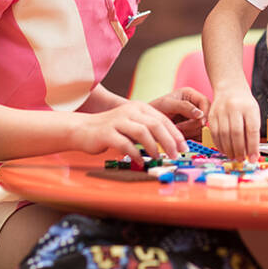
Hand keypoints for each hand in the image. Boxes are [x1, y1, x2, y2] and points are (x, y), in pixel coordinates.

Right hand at [71, 101, 186, 163]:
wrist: (83, 129)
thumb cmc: (111, 130)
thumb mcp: (132, 124)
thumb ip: (149, 130)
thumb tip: (171, 145)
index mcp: (139, 107)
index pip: (163, 119)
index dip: (176, 134)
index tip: (184, 147)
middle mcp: (130, 111)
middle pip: (156, 125)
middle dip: (169, 141)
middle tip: (176, 155)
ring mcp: (118, 121)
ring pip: (143, 133)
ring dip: (154, 147)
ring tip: (159, 158)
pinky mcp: (107, 133)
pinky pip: (126, 144)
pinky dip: (136, 154)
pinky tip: (141, 161)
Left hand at [150, 87, 209, 138]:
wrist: (146, 123)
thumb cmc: (154, 109)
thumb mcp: (168, 104)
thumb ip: (184, 107)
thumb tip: (200, 114)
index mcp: (191, 95)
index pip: (206, 102)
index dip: (205, 112)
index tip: (199, 121)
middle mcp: (194, 106)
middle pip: (206, 117)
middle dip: (194, 125)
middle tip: (180, 128)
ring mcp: (193, 119)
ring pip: (202, 128)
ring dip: (190, 132)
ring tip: (176, 130)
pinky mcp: (191, 130)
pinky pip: (198, 136)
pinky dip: (190, 138)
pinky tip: (179, 136)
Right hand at [208, 86, 260, 160]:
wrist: (230, 88)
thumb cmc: (244, 103)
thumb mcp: (254, 113)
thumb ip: (253, 131)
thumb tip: (252, 153)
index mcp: (249, 108)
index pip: (252, 130)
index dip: (253, 147)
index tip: (254, 158)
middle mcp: (234, 108)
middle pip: (236, 133)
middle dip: (239, 150)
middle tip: (242, 160)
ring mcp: (221, 111)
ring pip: (224, 134)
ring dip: (229, 149)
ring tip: (234, 157)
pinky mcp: (212, 115)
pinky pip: (214, 133)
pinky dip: (219, 145)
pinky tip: (225, 150)